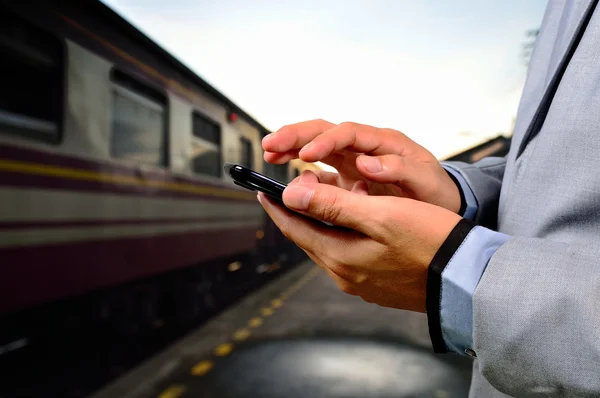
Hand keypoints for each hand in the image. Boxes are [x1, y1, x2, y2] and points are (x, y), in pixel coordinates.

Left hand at [257, 171, 461, 311]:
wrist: (467, 280)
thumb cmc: (429, 242)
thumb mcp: (380, 215)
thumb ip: (332, 205)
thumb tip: (291, 195)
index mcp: (339, 257)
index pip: (295, 228)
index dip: (277, 206)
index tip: (263, 189)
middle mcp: (344, 274)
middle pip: (310, 237)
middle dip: (298, 211)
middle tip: (292, 188)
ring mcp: (361, 283)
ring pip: (329, 244)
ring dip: (323, 221)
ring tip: (326, 198)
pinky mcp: (377, 284)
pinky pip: (348, 254)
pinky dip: (343, 234)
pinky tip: (355, 223)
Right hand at [262, 119, 461, 212]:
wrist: (442, 206)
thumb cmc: (436, 192)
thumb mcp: (425, 180)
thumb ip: (399, 170)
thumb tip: (365, 163)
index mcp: (383, 143)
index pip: (347, 133)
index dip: (324, 141)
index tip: (305, 155)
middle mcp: (364, 148)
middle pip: (324, 132)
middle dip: (296, 136)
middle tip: (270, 144)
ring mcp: (353, 162)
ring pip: (316, 147)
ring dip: (292, 148)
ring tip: (270, 153)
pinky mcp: (348, 180)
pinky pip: (321, 173)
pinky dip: (302, 174)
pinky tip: (289, 181)